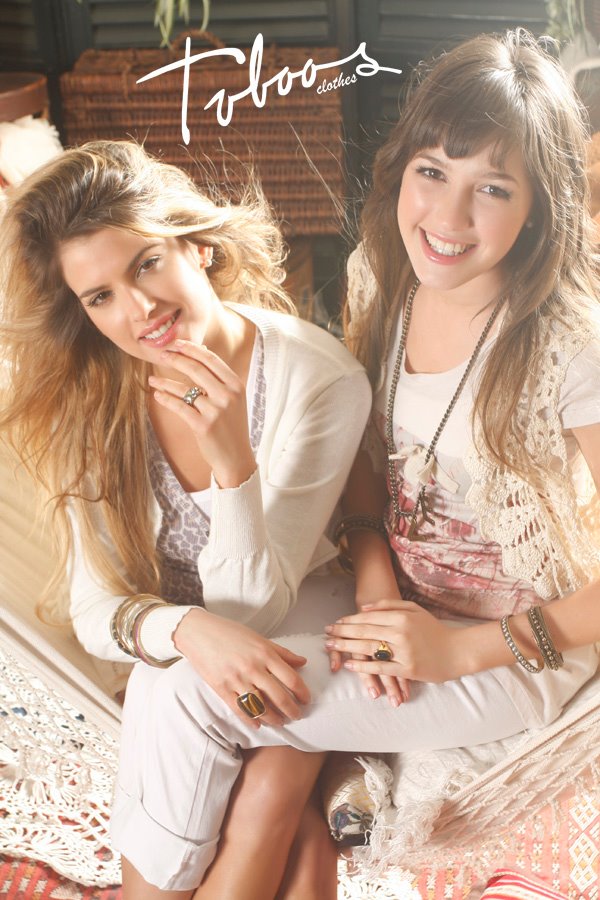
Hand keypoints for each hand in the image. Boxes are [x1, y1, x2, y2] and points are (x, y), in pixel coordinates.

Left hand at [148, 339, 255, 487]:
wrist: (236, 457)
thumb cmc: (231, 426)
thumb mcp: (233, 399)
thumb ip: (219, 377)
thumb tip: (202, 350)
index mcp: (236, 385)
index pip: (211, 360)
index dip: (192, 349)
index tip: (177, 344)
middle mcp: (227, 395)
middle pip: (196, 369)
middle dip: (176, 359)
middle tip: (162, 355)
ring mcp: (215, 411)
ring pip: (184, 389)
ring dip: (165, 383)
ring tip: (152, 380)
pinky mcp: (203, 425)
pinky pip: (179, 407)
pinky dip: (166, 399)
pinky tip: (157, 395)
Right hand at [174, 609, 310, 728]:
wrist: (199, 632)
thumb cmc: (230, 632)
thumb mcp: (259, 638)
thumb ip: (281, 652)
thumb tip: (302, 662)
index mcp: (264, 653)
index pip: (291, 678)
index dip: (302, 692)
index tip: (307, 699)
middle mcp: (253, 668)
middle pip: (279, 696)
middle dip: (291, 710)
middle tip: (297, 715)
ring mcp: (236, 679)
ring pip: (260, 707)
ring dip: (273, 718)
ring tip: (280, 722)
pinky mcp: (221, 689)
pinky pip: (239, 709)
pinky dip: (250, 720)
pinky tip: (258, 725)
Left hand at [325, 598, 465, 683]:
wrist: (457, 651)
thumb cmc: (434, 629)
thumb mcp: (414, 610)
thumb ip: (390, 605)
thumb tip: (365, 608)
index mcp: (401, 617)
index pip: (368, 618)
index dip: (348, 620)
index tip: (335, 622)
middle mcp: (400, 633)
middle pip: (364, 632)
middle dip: (342, 633)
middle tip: (326, 634)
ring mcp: (404, 652)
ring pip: (369, 649)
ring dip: (347, 648)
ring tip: (332, 647)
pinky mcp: (407, 669)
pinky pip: (380, 668)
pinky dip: (363, 667)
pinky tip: (349, 666)